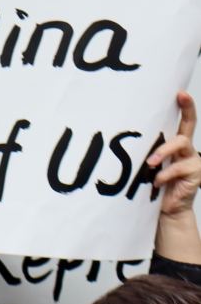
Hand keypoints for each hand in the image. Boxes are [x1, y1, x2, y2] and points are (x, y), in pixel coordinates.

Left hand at [152, 91, 200, 263]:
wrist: (164, 211)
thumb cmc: (151, 188)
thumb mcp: (144, 169)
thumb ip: (139, 156)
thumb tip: (111, 141)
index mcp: (173, 146)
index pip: (181, 121)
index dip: (184, 106)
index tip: (179, 92)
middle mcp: (185, 150)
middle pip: (189, 125)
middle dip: (187, 109)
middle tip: (180, 97)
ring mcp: (192, 160)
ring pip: (181, 143)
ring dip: (163, 151)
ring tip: (150, 163)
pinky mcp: (195, 173)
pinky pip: (180, 167)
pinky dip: (164, 174)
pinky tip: (156, 182)